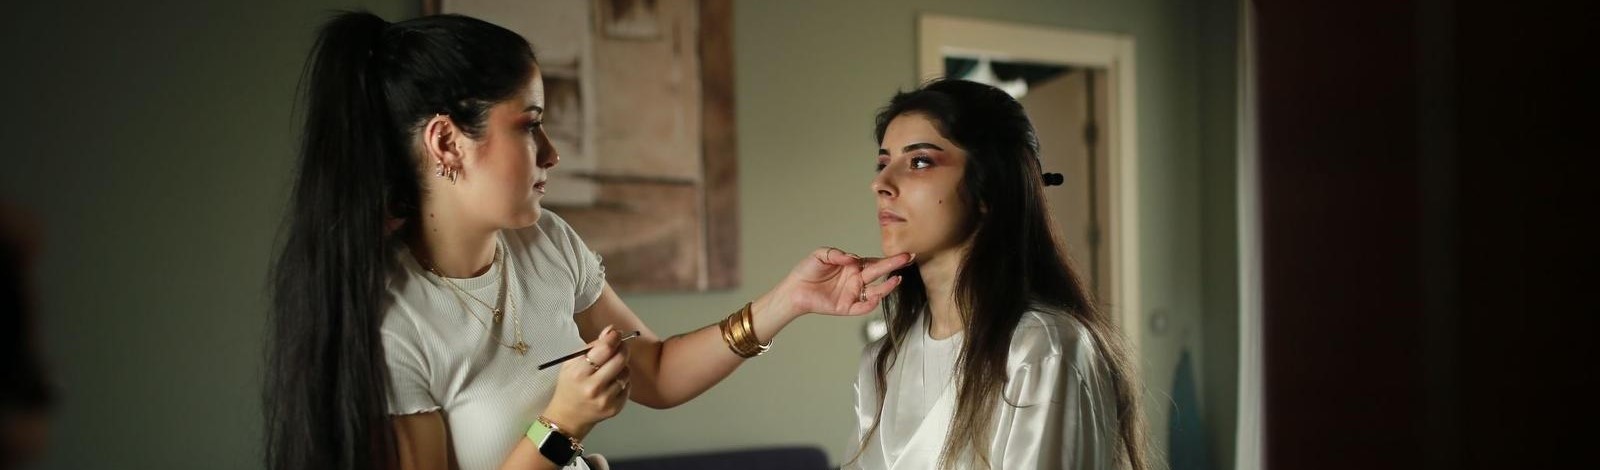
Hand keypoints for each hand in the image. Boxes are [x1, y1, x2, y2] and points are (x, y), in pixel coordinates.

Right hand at [542, 325, 629, 439]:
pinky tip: (612, 382)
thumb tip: (611, 331)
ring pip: (626, 373)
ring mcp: (606, 399)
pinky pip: (628, 386)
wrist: (567, 416)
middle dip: (622, 349)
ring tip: (612, 368)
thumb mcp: (571, 363)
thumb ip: (592, 347)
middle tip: (620, 346)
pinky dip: (623, 381)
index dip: (614, 337)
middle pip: (619, 359)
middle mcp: (593, 387)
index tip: (616, 333)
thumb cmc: (569, 385)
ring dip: (622, 366)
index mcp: (579, 373)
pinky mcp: (615, 408)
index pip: (604, 349)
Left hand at [767, 247, 913, 317]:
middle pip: (879, 272)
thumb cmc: (807, 271)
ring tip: (896, 280)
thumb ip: (837, 254)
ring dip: (887, 286)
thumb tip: (852, 258)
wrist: (794, 290)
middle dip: (894, 266)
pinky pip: (863, 306)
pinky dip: (871, 303)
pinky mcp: (847, 307)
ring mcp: (854, 293)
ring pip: (875, 290)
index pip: (875, 261)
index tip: (903, 254)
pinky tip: (876, 296)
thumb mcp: (820, 255)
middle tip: (908, 259)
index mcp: (853, 266)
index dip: (889, 258)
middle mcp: (857, 279)